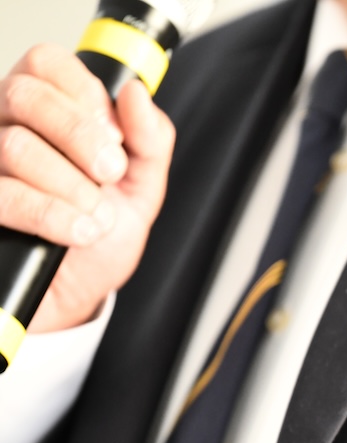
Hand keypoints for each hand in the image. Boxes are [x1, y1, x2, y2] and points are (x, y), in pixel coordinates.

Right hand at [0, 44, 174, 332]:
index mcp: (45, 112)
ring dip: (73, 188)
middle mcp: (4, 128)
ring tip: (97, 218)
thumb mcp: (141, 186)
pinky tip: (79, 232)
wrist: (78, 294)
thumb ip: (150, 140)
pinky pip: (3, 194)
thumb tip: (136, 93)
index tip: (114, 136)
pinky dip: (52, 215)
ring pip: (15, 146)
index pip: (46, 63)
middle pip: (25, 95)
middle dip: (81, 138)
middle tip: (109, 175)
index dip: (84, 95)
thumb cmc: (101, 235)